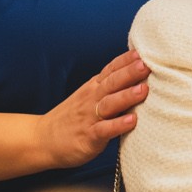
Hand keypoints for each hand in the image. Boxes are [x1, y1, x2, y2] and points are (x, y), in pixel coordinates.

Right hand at [40, 50, 148, 168]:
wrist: (44, 139)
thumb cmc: (74, 117)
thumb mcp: (89, 95)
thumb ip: (111, 86)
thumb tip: (140, 73)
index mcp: (94, 86)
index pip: (111, 69)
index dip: (127, 60)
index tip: (144, 52)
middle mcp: (92, 98)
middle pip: (112, 83)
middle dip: (130, 73)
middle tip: (146, 65)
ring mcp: (90, 117)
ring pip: (110, 104)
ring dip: (127, 96)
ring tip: (143, 89)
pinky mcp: (89, 137)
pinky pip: (105, 130)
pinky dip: (118, 125)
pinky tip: (132, 121)